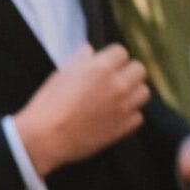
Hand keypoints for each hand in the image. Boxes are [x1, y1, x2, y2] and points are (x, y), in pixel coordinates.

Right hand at [12, 42, 149, 176]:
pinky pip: (138, 116)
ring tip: (118, 100)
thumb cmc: (48, 106)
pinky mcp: (123, 127)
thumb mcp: (60, 75)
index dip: (112, 59)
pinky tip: (114, 118)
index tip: (106, 67)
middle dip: (127, 74)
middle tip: (115, 82)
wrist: (45, 138)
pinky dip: (129, 116)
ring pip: (143, 92)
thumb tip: (90, 51)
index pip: (121, 52)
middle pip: (139, 69)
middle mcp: (117, 84)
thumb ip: (80, 61)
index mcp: (100, 67)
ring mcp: (123, 106)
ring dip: (133, 94)